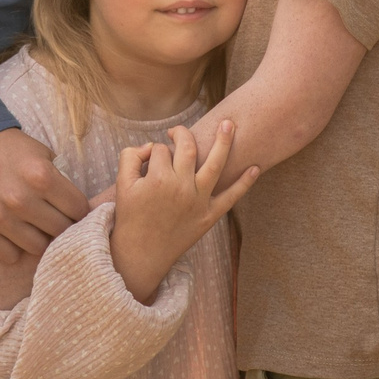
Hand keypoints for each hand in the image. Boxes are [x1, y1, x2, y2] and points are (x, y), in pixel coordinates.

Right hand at [0, 128, 89, 263]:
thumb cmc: (11, 149)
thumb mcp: (43, 154)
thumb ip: (60, 182)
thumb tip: (81, 213)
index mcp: (42, 177)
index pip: (80, 210)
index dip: (80, 211)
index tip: (74, 210)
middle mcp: (21, 199)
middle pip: (61, 232)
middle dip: (63, 226)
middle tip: (57, 220)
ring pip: (38, 248)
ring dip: (40, 239)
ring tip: (37, 228)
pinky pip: (9, 254)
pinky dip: (14, 248)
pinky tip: (15, 234)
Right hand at [106, 120, 258, 304]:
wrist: (142, 253)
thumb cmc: (131, 216)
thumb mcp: (122, 184)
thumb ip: (131, 156)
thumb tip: (151, 146)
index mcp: (158, 178)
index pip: (160, 149)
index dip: (153, 151)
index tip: (147, 161)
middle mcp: (182, 187)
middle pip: (188, 148)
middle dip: (182, 134)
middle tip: (176, 132)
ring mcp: (198, 201)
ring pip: (215, 164)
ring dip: (224, 142)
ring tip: (230, 124)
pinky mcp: (209, 216)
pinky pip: (231, 197)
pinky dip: (245, 184)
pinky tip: (256, 168)